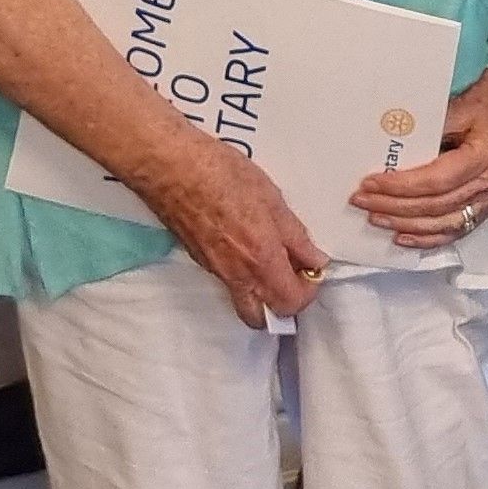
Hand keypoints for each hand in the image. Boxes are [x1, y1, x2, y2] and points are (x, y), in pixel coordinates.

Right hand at [134, 135, 328, 328]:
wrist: (172, 170)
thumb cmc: (223, 176)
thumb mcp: (272, 199)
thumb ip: (295, 236)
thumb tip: (316, 260)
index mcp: (260, 259)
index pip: (290, 303)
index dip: (309, 291)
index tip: (313, 267)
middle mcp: (237, 275)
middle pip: (264, 317)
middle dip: (283, 302)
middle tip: (293, 270)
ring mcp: (215, 271)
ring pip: (244, 302)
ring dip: (263, 292)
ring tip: (274, 257)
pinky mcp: (200, 262)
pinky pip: (229, 282)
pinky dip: (245, 276)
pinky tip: (249, 245)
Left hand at [351, 54, 487, 248]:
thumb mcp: (459, 105)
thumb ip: (429, 130)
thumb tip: (392, 150)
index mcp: (486, 155)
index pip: (436, 180)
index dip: (401, 187)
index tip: (370, 184)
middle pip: (437, 205)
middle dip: (395, 207)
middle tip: (363, 202)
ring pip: (446, 223)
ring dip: (407, 225)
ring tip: (377, 220)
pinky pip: (458, 229)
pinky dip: (430, 237)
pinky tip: (405, 237)